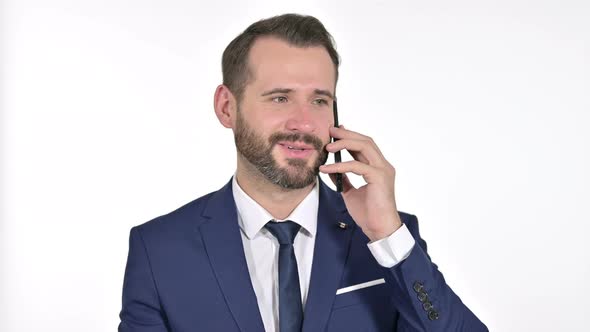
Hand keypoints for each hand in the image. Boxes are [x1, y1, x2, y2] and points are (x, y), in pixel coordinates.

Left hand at [319, 125, 401, 241]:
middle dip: (347, 134)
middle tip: (331, 130)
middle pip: (365, 141)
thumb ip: (344, 179)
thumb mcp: (351, 192)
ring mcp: (383, 170)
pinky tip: (327, 168)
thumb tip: (332, 170)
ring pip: (364, 147)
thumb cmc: (368, 213)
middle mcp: (383, 166)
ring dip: (344, 143)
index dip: (350, 136)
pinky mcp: (379, 178)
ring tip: (328, 146)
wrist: (379, 229)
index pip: (365, 146)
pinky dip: (340, 165)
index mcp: (378, 168)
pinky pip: (357, 166)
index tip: (336, 131)